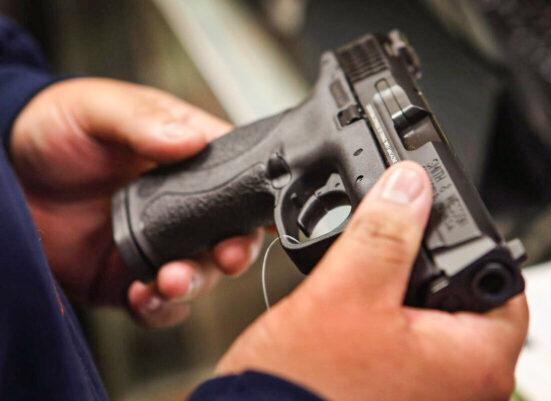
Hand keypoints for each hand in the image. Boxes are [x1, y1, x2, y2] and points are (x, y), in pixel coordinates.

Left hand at [10, 78, 262, 326]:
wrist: (4, 170)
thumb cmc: (57, 127)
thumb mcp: (99, 109)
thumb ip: (143, 122)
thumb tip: (189, 138)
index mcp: (188, 159)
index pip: (239, 179)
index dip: (257, 201)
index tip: (263, 219)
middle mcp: (181, 206)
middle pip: (229, 235)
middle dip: (234, 251)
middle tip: (226, 256)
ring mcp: (158, 244)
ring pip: (199, 274)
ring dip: (195, 283)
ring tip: (171, 280)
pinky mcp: (128, 276)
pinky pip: (157, 303)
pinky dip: (157, 307)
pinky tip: (142, 295)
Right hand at [217, 162, 527, 400]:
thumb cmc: (305, 386)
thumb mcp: (345, 293)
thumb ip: (383, 235)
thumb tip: (409, 185)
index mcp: (472, 363)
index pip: (500, 281)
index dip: (467, 241)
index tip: (434, 222)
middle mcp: (461, 386)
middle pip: (463, 298)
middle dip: (427, 265)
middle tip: (393, 245)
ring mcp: (429, 393)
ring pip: (430, 318)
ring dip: (402, 290)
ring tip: (371, 275)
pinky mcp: (398, 392)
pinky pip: (408, 341)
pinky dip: (388, 315)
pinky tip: (360, 305)